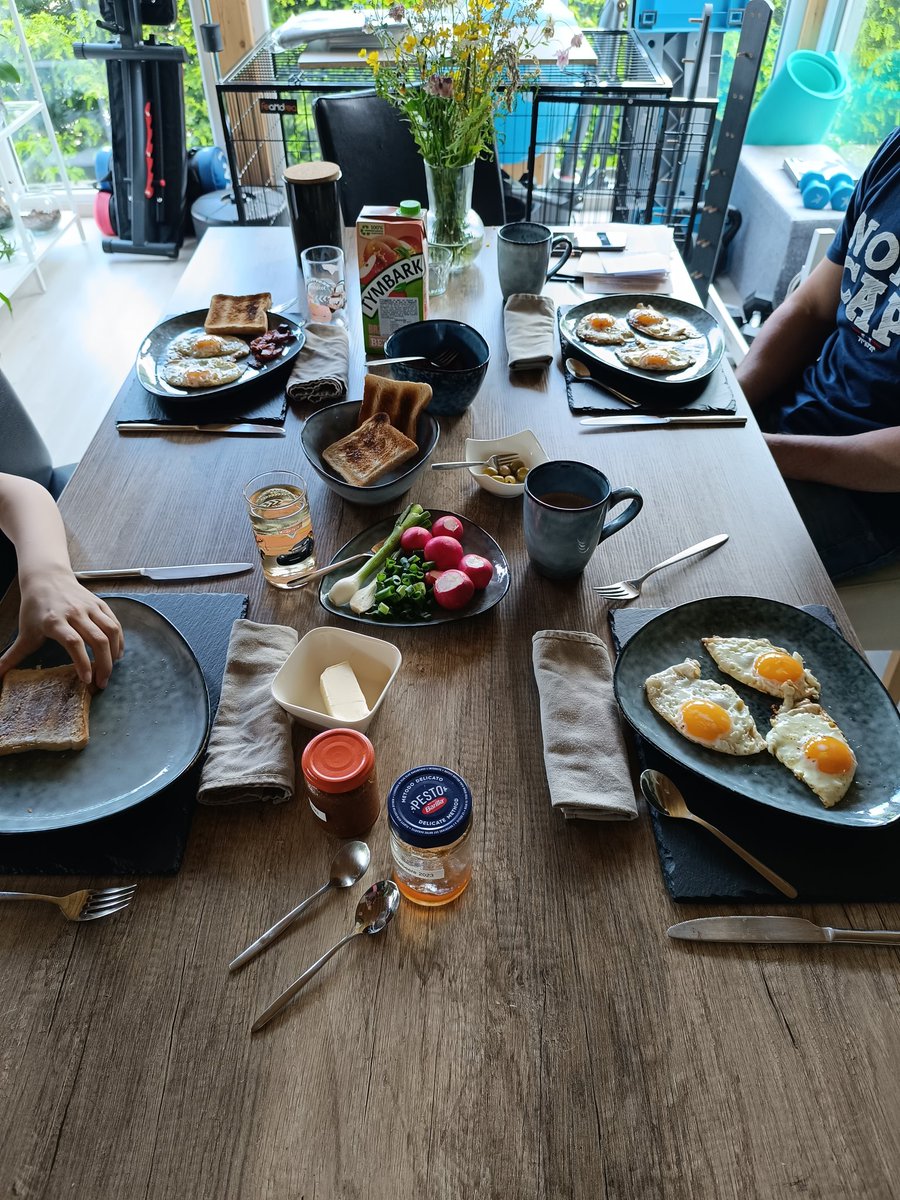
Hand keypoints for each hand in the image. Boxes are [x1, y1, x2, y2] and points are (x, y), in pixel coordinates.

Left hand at [0, 567, 123, 686]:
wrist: (46, 578)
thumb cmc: (35, 608)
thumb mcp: (24, 632)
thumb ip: (14, 656)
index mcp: (55, 621)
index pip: (74, 642)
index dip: (83, 662)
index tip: (87, 680)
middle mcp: (75, 613)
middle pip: (97, 639)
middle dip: (104, 665)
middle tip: (102, 683)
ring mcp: (90, 607)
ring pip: (110, 631)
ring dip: (114, 654)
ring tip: (111, 671)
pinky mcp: (100, 604)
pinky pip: (115, 624)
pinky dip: (119, 641)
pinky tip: (117, 654)